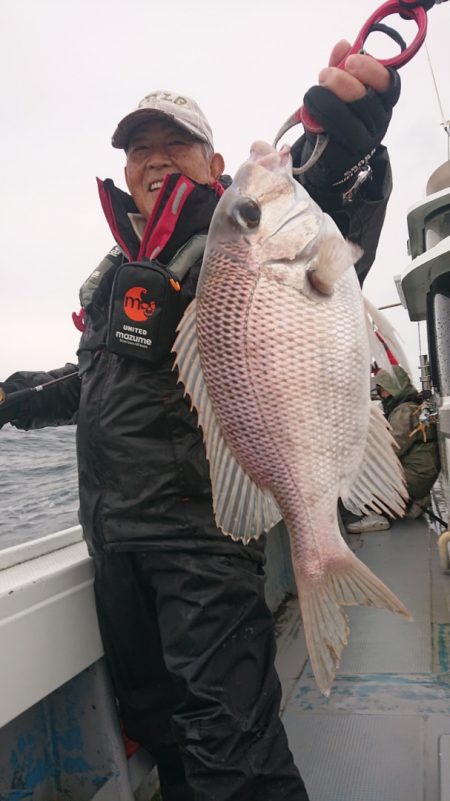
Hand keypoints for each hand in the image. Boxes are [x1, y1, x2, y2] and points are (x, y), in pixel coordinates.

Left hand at [297, 40, 400, 189]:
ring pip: (351, 122)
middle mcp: (379, 121)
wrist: (325, 152)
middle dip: (345, 84)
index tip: (351, 61)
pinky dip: (320, 121)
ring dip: (329, 102)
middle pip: (369, 103)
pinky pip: (334, 137)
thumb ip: (341, 66)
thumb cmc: (336, 113)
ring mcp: (364, 141)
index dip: (373, 71)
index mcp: (383, 100)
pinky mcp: (346, 156)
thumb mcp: (339, 86)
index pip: (390, 84)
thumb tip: (343, 45)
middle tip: (325, 74)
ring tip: (313, 92)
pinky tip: (310, 110)